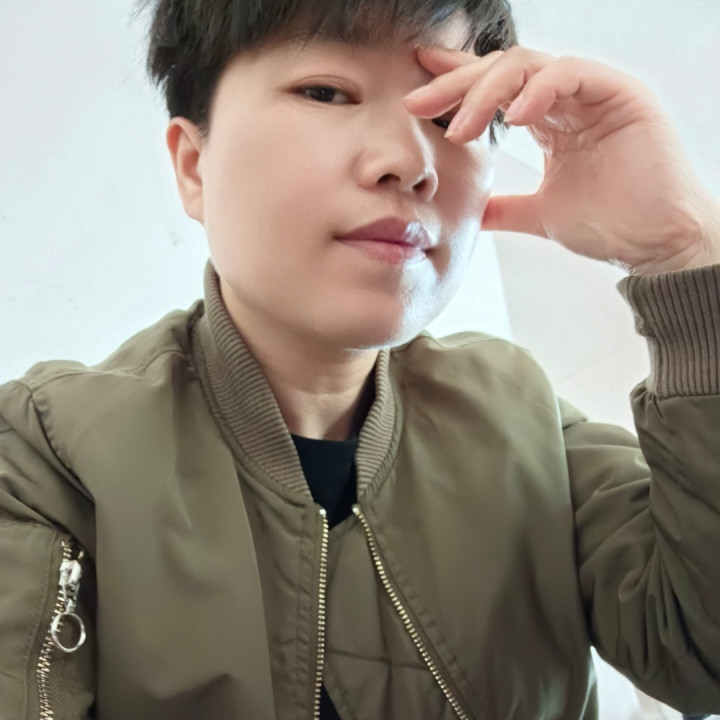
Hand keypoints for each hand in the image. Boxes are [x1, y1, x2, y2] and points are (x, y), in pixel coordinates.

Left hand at [404, 46, 719, 273]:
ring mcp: (593, 92)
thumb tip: (471, 214)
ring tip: (461, 128)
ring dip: (488, 93)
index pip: (495, 89)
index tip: (416, 91)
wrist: (653, 245)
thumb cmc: (608, 225)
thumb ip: (504, 208)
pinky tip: (513, 118)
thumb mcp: (538, 214)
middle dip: (456, 85)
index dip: (455, 83)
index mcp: (550, 119)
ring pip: (529, 67)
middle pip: (502, 71)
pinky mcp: (620, 93)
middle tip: (418, 103)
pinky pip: (571, 74)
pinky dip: (539, 91)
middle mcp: (568, 99)